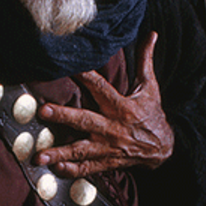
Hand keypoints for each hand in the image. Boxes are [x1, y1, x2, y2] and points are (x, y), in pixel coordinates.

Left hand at [34, 32, 173, 176]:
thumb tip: (152, 34)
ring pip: (81, 150)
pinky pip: (88, 168)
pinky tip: (55, 170)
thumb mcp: (150, 87)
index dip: (86, 76)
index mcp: (121, 106)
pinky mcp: (106, 162)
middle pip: (84, 120)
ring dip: (60, 153)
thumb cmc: (151, 114)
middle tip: (43, 112)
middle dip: (63, 116)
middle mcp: (112, 127)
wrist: (164, 148)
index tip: (69, 66)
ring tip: (40, 156)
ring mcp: (108, 147)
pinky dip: (72, 171)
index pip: (100, 88)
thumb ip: (145, 60)